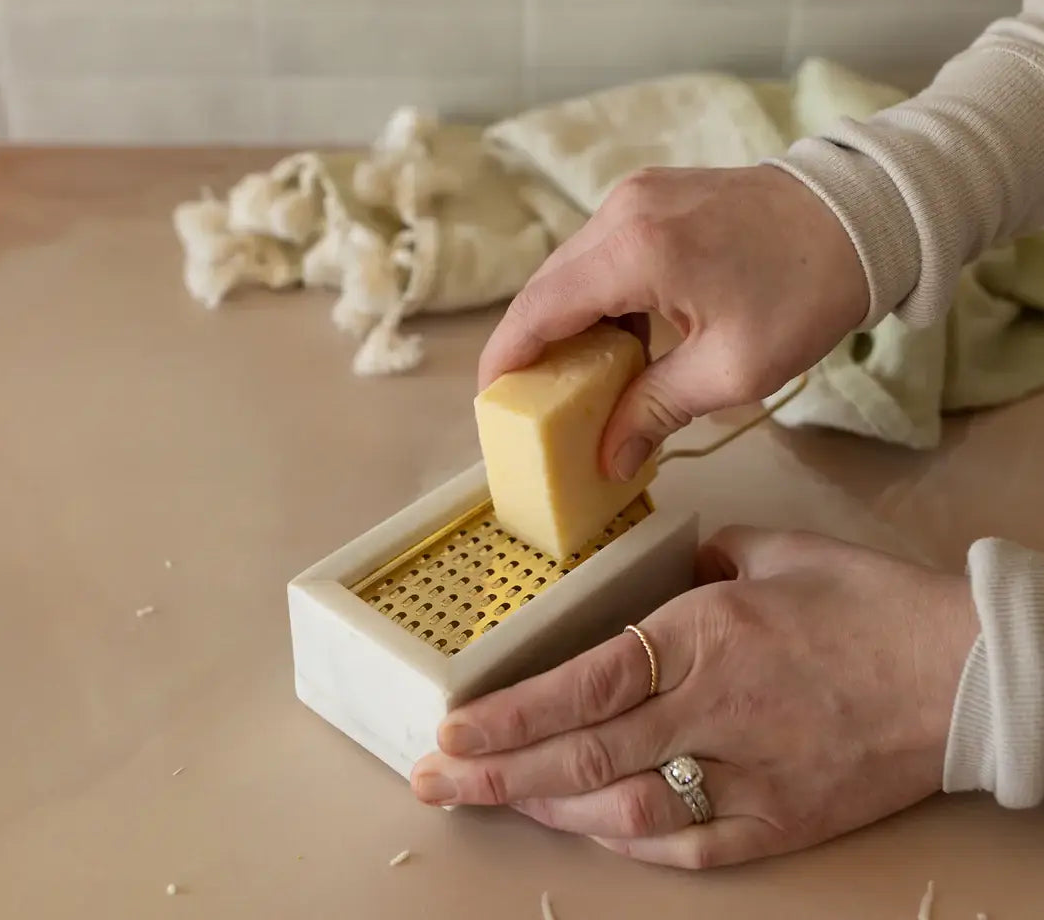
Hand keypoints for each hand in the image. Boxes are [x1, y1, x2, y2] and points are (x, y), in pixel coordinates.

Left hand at [410, 528, 978, 868]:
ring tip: (493, 799)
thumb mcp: (772, 552)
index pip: (586, 682)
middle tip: (436, 779)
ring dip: (549, 811)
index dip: (511, 713)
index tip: (453, 726)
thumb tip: (660, 573)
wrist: (961, 674)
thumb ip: (700, 562)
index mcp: (706, 637)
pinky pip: (686, 846)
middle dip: (499, 773)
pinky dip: (625, 843)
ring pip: (623, 812)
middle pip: (585, 758)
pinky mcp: (777, 823)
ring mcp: (745, 779)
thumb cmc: (866, 602)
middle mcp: (713, 713)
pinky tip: (583, 831)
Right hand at [478, 166, 868, 481]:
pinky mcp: (653, 193)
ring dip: (566, 320)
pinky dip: (596, 294)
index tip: (491, 401)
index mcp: (635, 251)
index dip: (506, 358)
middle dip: (532, 345)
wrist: (866, 214)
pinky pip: (601, 249)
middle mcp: (621, 211)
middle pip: (546, 287)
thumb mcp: (732, 370)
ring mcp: (636, 195)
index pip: (539, 309)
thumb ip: (655, 410)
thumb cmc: (807, 293)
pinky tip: (616, 334)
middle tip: (533, 401)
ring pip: (571, 267)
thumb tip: (608, 457)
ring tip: (575, 376)